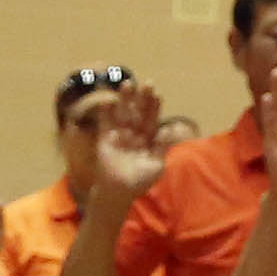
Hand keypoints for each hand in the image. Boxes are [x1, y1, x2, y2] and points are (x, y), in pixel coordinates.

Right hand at [90, 77, 169, 202]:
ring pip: (123, 113)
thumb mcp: (156, 165)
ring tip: (127, 84)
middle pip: (138, 112)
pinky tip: (107, 101)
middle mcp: (134, 133)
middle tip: (146, 83)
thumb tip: (170, 130)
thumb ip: (162, 147)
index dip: (154, 107)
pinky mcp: (105, 138)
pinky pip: (106, 123)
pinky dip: (106, 113)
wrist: (119, 192)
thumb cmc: (140, 181)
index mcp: (148, 138)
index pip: (152, 119)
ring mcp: (119, 134)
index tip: (157, 95)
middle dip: (142, 98)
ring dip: (124, 100)